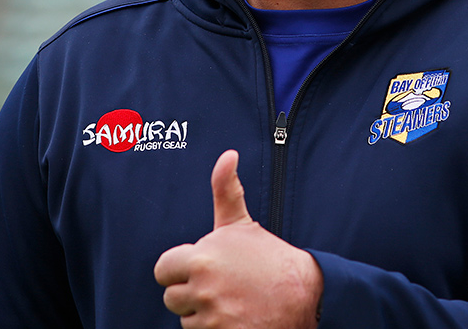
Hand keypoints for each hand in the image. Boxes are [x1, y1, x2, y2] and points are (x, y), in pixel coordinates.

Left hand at [154, 150, 322, 327]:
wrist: (304, 296)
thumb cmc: (269, 259)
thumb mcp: (242, 224)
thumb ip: (225, 190)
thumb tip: (227, 155)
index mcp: (202, 257)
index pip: (162, 269)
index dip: (179, 269)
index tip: (200, 269)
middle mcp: (203, 288)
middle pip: (171, 297)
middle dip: (190, 293)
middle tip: (219, 287)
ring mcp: (212, 316)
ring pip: (185, 319)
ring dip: (203, 314)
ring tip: (231, 301)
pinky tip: (235, 317)